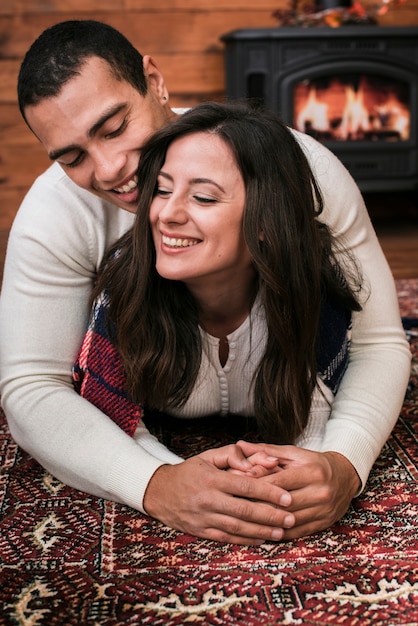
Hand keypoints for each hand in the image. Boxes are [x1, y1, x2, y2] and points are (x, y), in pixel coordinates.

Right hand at [143, 443, 293, 544]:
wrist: (159, 492)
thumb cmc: (190, 471)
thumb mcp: (208, 456)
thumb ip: (233, 455)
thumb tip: (254, 461)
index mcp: (212, 479)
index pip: (245, 486)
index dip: (268, 492)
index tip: (287, 497)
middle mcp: (208, 499)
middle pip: (245, 510)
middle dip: (271, 515)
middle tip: (291, 517)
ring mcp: (204, 517)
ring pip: (238, 527)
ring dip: (262, 531)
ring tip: (282, 531)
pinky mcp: (201, 531)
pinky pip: (227, 538)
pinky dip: (246, 540)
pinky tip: (262, 539)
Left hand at [236, 441, 360, 539]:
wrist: (345, 477)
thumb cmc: (314, 463)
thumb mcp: (294, 453)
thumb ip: (266, 451)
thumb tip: (240, 445)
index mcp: (313, 472)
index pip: (279, 482)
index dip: (257, 485)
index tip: (237, 487)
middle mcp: (320, 492)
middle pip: (283, 503)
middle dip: (258, 505)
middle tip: (236, 506)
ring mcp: (323, 510)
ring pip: (288, 520)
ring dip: (266, 522)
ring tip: (245, 519)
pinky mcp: (323, 524)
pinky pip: (296, 532)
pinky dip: (278, 532)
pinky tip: (262, 530)